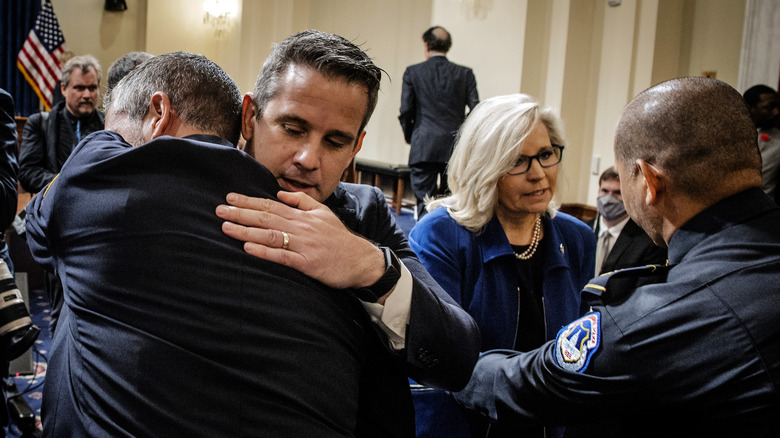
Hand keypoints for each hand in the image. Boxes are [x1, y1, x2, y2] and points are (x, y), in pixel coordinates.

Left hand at [216, 191, 385, 289]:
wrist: (360, 260)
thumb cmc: (340, 239)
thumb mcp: (324, 213)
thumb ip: (302, 201)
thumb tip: (281, 193)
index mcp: (303, 216)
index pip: (271, 205)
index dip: (249, 202)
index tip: (230, 198)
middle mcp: (301, 228)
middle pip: (266, 218)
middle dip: (240, 213)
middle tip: (219, 210)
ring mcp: (303, 246)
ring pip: (270, 235)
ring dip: (246, 231)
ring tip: (226, 227)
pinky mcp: (306, 264)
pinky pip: (281, 257)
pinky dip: (263, 252)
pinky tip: (247, 248)